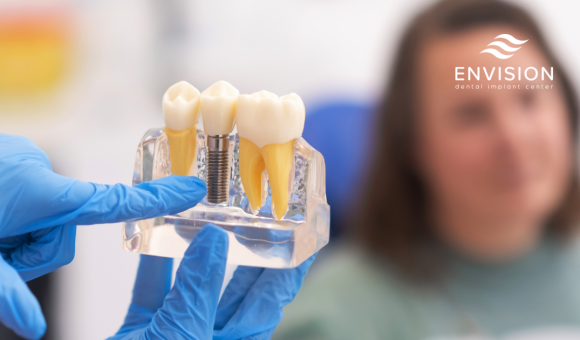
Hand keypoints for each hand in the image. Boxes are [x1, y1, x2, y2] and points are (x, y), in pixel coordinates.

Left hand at [0, 133, 206, 337]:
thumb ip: (3, 292)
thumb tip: (32, 327)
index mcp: (38, 190)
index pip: (112, 201)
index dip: (157, 199)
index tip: (191, 190)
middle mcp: (36, 167)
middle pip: (66, 223)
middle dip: (36, 245)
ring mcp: (21, 157)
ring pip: (45, 210)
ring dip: (20, 230)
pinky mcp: (12, 155)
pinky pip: (29, 192)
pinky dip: (13, 210)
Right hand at [110, 224, 315, 339]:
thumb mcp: (184, 337)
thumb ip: (198, 290)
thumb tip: (214, 239)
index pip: (271, 299)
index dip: (289, 268)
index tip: (303, 237)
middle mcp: (211, 338)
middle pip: (236, 288)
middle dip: (246, 251)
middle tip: (255, 216)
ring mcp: (176, 335)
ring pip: (192, 286)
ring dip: (195, 253)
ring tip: (206, 217)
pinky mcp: (140, 335)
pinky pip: (150, 294)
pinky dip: (150, 268)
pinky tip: (152, 237)